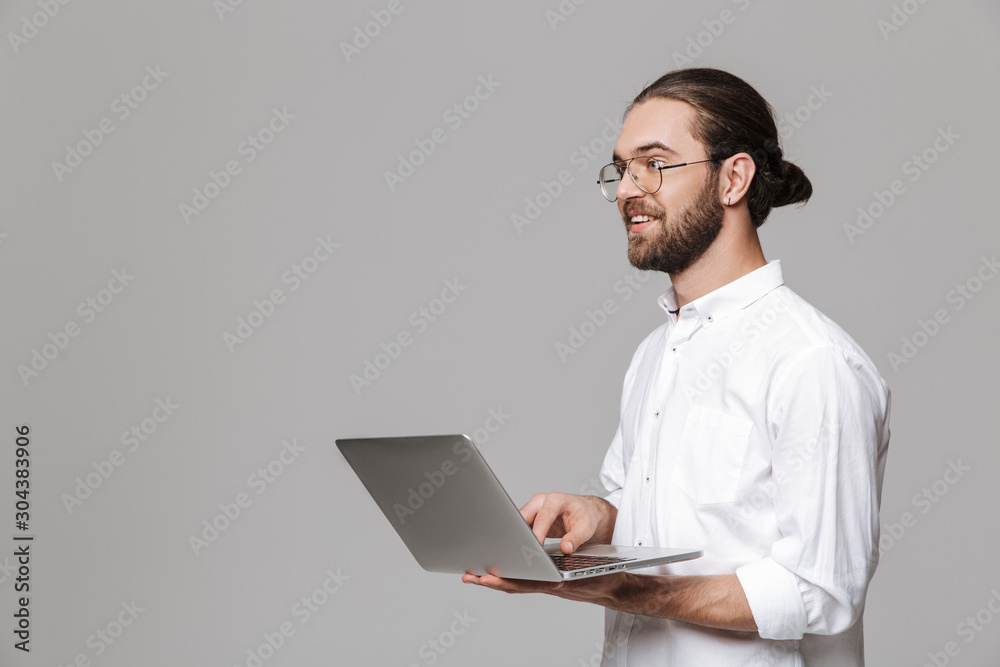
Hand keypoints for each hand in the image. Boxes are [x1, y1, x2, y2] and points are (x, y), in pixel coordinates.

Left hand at [461, 569, 624, 605]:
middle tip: (470, 577)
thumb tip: (564, 549)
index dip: (505, 580)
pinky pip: (523, 582)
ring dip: (494, 580)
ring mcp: (547, 585)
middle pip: (514, 586)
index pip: (526, 583)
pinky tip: (494, 573)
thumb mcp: (593, 565)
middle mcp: (549, 586)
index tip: (487, 575)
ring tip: (473, 575)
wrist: (616, 587)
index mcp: (557, 583)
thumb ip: (577, 555)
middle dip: (491, 581)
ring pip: (516, 585)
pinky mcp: (547, 582)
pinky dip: (507, 578)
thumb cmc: (606, 574)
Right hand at [519, 492, 615, 554]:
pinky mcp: (531, 516)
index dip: (538, 533)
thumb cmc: (586, 516)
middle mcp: (542, 501)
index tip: (535, 546)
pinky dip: (521, 535)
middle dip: (521, 532)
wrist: (586, 511)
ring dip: (519, 534)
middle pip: (525, 515)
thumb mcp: (585, 528)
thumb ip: (575, 539)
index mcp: (556, 500)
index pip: (543, 517)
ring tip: (522, 550)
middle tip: (523, 550)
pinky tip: (523, 546)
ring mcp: (535, 507)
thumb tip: (566, 549)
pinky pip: (521, 525)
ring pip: (519, 520)